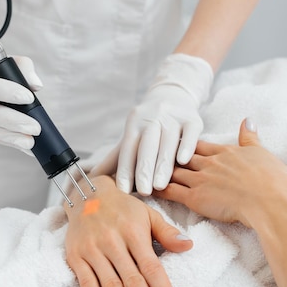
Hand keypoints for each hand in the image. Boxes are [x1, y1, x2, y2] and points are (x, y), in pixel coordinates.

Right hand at [63, 175, 192, 286]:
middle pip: (132, 282)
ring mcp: (91, 250)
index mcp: (133, 231)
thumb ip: (167, 232)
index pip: (151, 268)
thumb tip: (188, 245)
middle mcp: (111, 242)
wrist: (85, 194)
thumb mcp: (148, 213)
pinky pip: (87, 284)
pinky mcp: (75, 257)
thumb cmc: (122, 208)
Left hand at [115, 53, 213, 194]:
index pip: (128, 149)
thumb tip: (93, 179)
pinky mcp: (192, 118)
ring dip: (163, 165)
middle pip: (147, 146)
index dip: (125, 170)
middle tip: (143, 191)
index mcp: (134, 123)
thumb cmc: (149, 125)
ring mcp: (172, 117)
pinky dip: (186, 146)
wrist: (173, 95)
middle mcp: (152, 118)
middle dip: (143, 170)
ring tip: (160, 185)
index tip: (123, 191)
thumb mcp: (132, 137)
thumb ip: (115, 159)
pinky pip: (190, 133)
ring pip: (167, 142)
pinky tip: (183, 161)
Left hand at [153, 118, 286, 226]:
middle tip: (151, 153)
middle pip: (182, 156)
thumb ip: (251, 138)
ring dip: (158, 170)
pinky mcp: (195, 198)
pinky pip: (171, 192)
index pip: (200, 145)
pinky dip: (158, 189)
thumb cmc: (274, 181)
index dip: (186, 144)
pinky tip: (147, 188)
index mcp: (227, 152)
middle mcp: (210, 163)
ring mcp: (201, 179)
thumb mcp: (263, 153)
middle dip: (167, 155)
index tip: (174, 142)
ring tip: (143, 169)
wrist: (271, 202)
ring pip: (173, 171)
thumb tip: (248, 120)